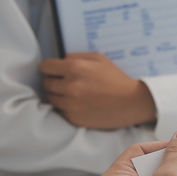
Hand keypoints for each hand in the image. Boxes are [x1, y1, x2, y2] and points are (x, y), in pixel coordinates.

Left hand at [40, 52, 156, 129]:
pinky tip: (79, 104)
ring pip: (51, 98)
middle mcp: (70, 86)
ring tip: (73, 95)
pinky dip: (66, 108)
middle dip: (54, 81)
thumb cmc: (116, 79)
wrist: (132, 102)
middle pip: (46, 83)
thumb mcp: (99, 58)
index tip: (54, 71)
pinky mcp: (74, 118)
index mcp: (75, 68)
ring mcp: (71, 104)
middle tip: (66, 83)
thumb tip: (60, 61)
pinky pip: (60, 111)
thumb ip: (76, 56)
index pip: (45, 67)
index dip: (49, 68)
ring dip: (58, 96)